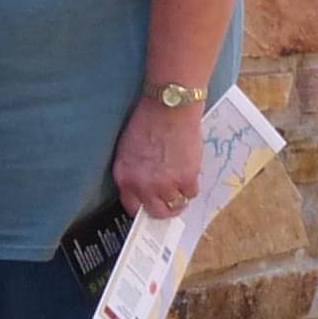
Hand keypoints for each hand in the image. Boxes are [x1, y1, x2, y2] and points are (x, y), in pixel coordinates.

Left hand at [114, 97, 203, 219]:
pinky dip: (192, 185)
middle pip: (156, 212)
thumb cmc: (148, 120)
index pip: (132, 207)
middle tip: (172, 198)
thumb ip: (134, 172)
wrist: (169, 106)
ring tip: (183, 182)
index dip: (145, 206)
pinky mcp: (186, 179)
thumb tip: (145, 188)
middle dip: (165, 207)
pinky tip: (190, 170)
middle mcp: (143, 185)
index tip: (152, 203)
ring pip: (177, 205)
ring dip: (181, 195)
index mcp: (125, 177)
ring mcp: (165, 184)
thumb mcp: (129, 149)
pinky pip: (192, 193)